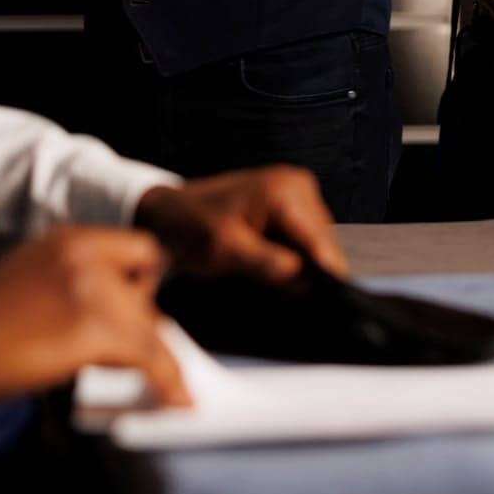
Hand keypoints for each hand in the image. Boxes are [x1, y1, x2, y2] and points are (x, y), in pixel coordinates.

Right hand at [0, 228, 189, 407]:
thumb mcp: (29, 275)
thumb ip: (73, 282)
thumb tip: (111, 311)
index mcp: (70, 239)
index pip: (141, 249)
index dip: (148, 282)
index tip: (149, 310)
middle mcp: (86, 255)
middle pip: (146, 295)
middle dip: (146, 330)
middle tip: (144, 360)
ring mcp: (91, 290)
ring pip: (151, 329)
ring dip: (158, 361)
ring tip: (168, 387)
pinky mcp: (93, 330)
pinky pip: (150, 357)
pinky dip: (169, 381)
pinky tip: (177, 399)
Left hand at [134, 166, 348, 284]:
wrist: (167, 212)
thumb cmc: (189, 228)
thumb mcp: (227, 252)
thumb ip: (271, 266)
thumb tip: (309, 284)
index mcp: (286, 193)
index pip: (321, 244)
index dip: (325, 278)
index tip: (325, 307)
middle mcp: (298, 185)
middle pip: (323, 243)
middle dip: (311, 271)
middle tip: (288, 296)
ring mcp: (295, 191)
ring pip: (316, 242)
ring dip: (302, 264)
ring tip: (275, 280)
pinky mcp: (289, 201)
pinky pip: (303, 236)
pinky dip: (293, 254)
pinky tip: (274, 266)